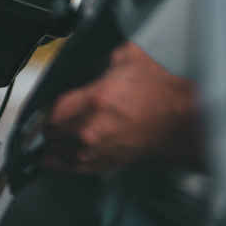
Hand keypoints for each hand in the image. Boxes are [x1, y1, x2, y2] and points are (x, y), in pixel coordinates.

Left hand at [43, 42, 199, 172]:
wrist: (187, 119)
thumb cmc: (165, 90)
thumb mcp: (131, 57)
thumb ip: (105, 59)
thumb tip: (96, 61)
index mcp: (97, 99)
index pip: (53, 109)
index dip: (43, 109)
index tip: (39, 109)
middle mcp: (94, 128)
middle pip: (53, 134)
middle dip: (45, 129)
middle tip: (38, 126)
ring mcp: (102, 148)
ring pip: (63, 155)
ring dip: (51, 150)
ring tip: (40, 146)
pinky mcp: (113, 161)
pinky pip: (80, 168)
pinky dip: (66, 165)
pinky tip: (56, 162)